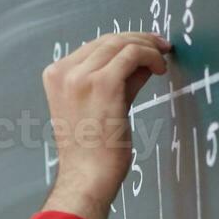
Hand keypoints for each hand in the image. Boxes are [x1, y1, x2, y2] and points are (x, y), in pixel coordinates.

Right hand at [41, 31, 171, 218]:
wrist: (87, 178)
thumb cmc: (92, 151)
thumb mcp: (98, 106)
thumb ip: (116, 80)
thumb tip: (142, 61)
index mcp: (55, 76)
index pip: (93, 46)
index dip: (122, 42)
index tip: (144, 47)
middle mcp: (64, 72)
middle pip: (107, 40)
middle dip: (138, 39)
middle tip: (161, 47)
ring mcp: (81, 77)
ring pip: (121, 43)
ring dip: (147, 46)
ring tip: (162, 59)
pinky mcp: (103, 84)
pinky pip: (133, 54)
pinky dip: (150, 56)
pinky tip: (159, 69)